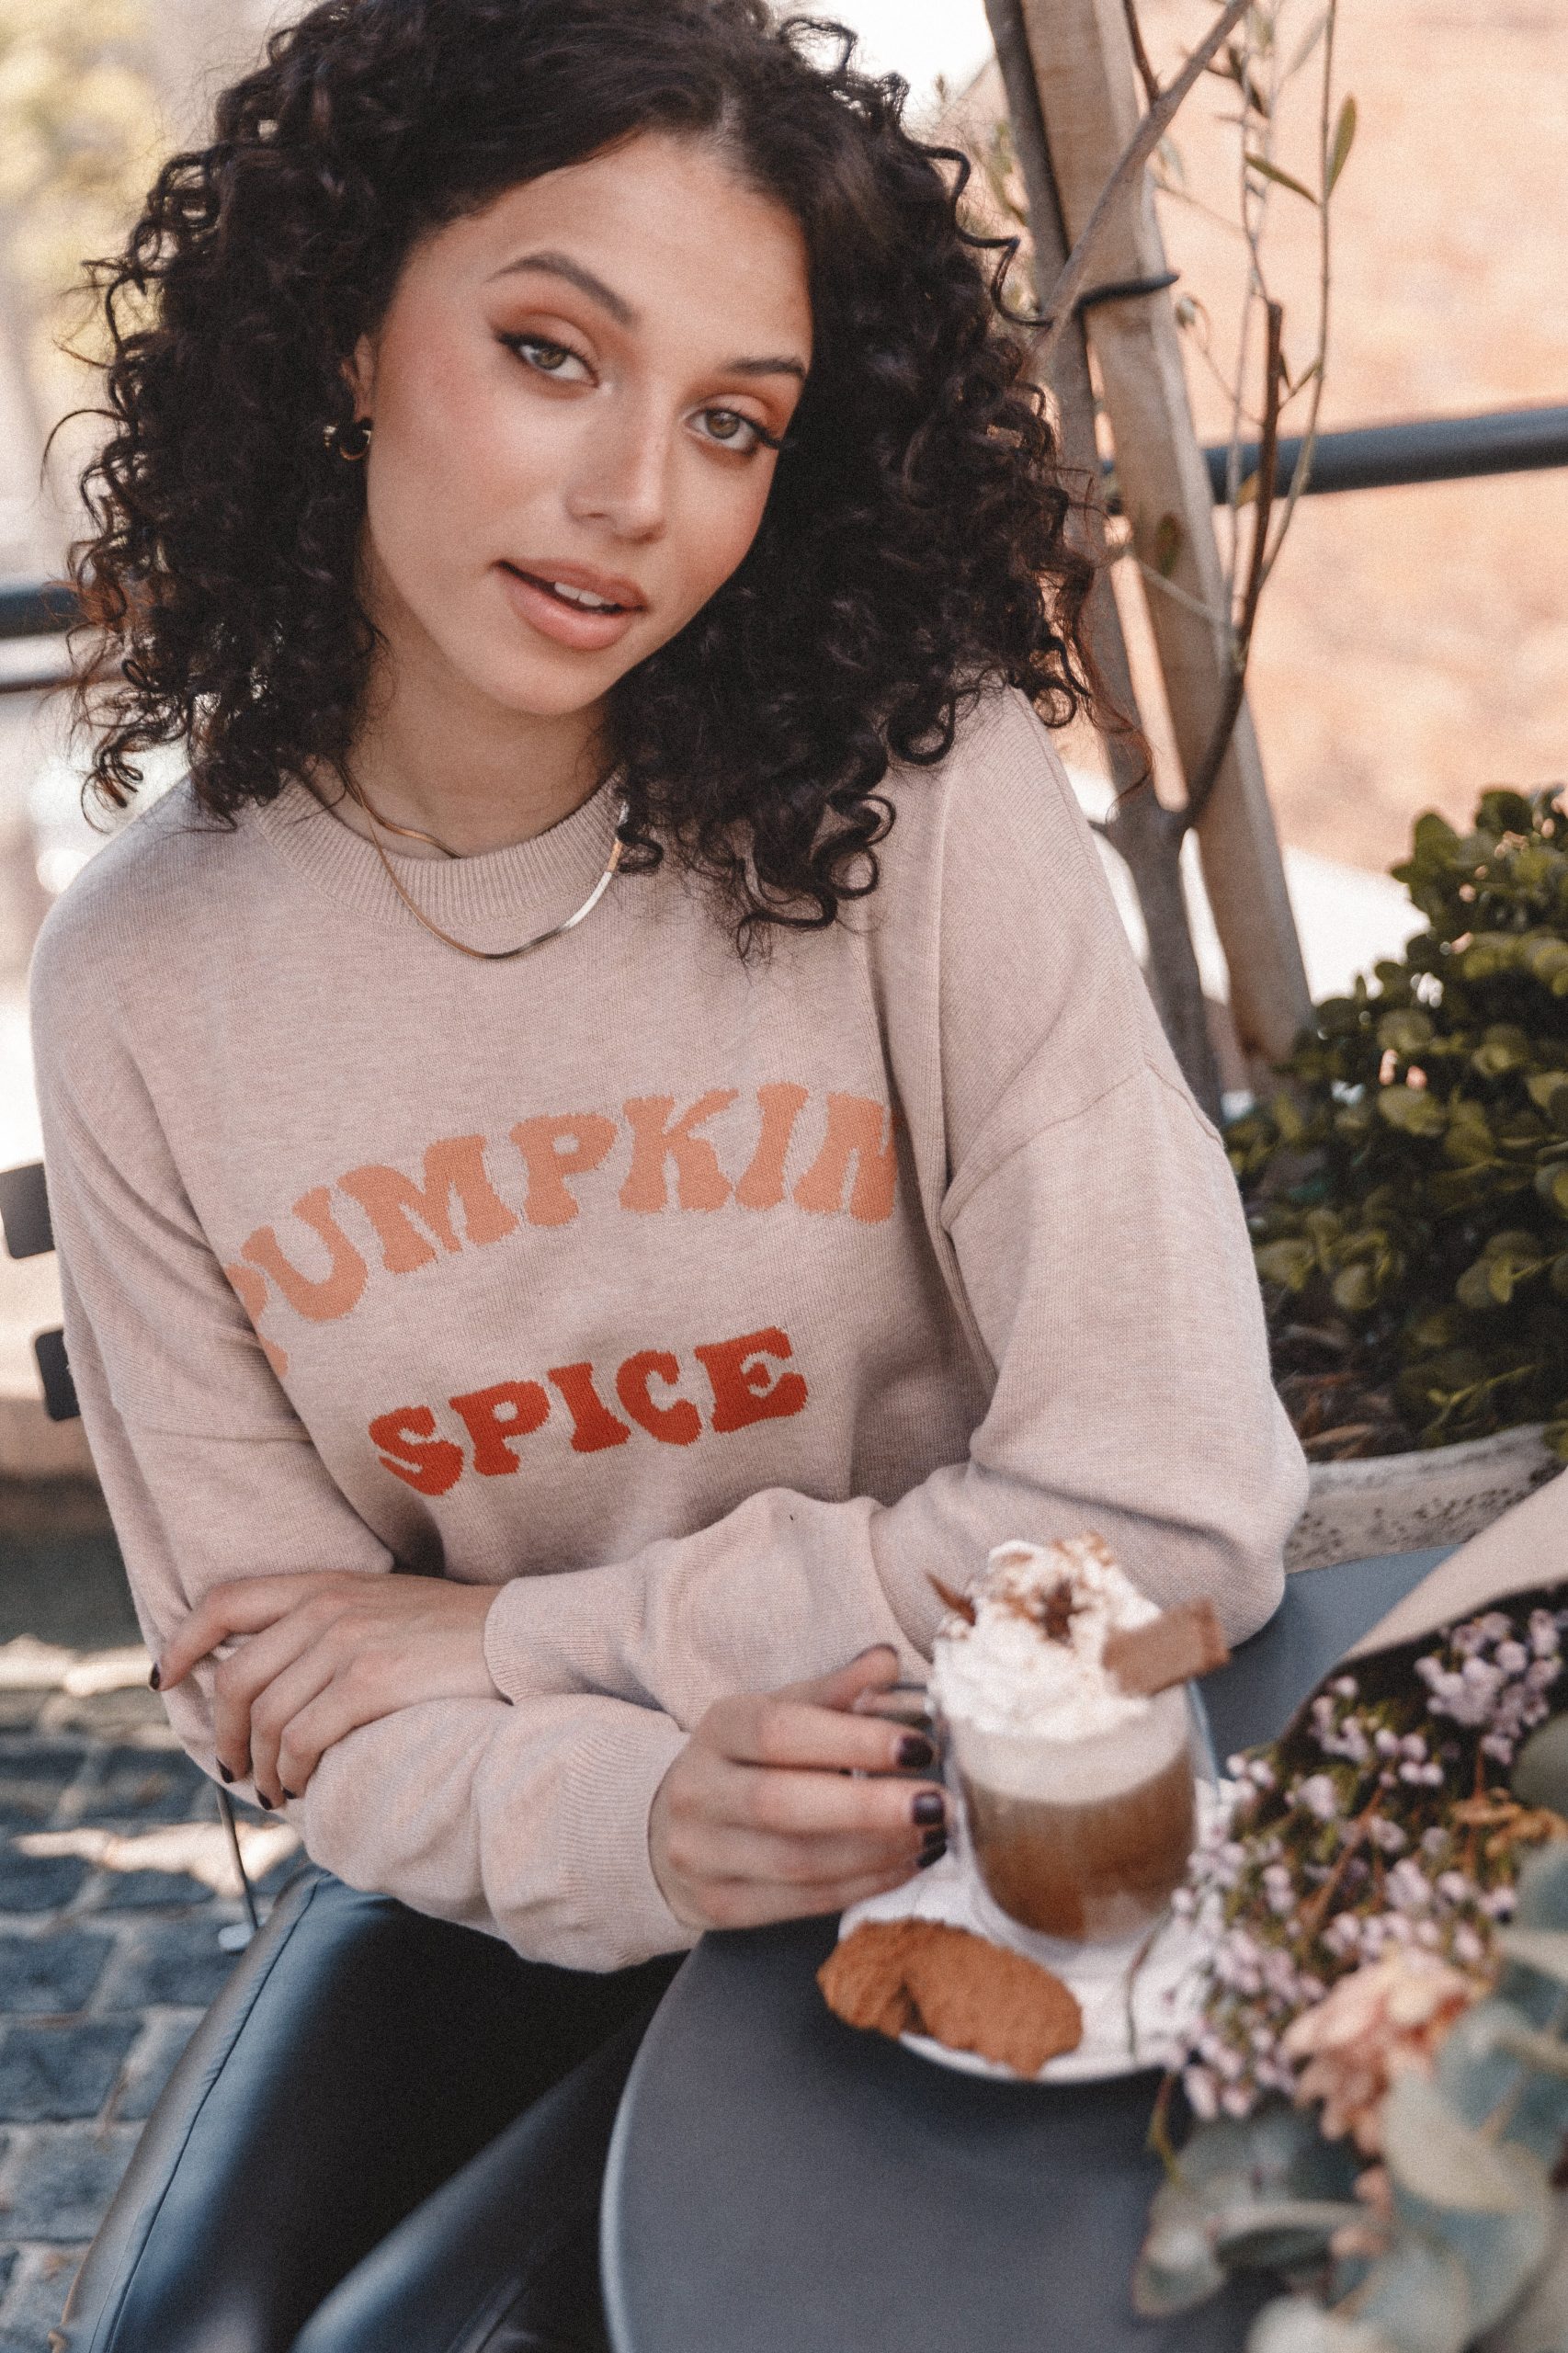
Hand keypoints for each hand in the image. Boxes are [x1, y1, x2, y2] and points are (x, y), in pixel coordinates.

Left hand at [156, 1571, 496, 1806]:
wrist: (520, 1638)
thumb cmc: (455, 1635)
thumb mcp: (383, 1607)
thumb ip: (328, 1624)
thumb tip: (276, 1677)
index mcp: (325, 1583)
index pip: (226, 1601)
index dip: (184, 1642)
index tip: (168, 1680)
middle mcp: (328, 1607)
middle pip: (235, 1677)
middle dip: (222, 1734)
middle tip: (234, 1769)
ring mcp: (348, 1642)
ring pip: (264, 1718)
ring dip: (259, 1767)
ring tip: (273, 1791)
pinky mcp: (371, 1682)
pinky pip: (301, 1740)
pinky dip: (290, 1773)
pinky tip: (302, 1787)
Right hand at [648, 1646, 947, 1931]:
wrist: (675, 1828)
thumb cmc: (749, 1761)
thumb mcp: (780, 1712)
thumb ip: (835, 1692)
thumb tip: (888, 1663)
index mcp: (718, 1729)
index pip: (781, 1732)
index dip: (852, 1740)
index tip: (920, 1747)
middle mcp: (697, 1792)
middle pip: (783, 1804)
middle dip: (870, 1807)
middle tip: (940, 1803)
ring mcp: (701, 1855)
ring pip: (798, 1862)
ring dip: (879, 1851)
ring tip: (935, 1834)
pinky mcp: (719, 1906)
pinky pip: (803, 1902)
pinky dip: (864, 1885)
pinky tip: (907, 1863)